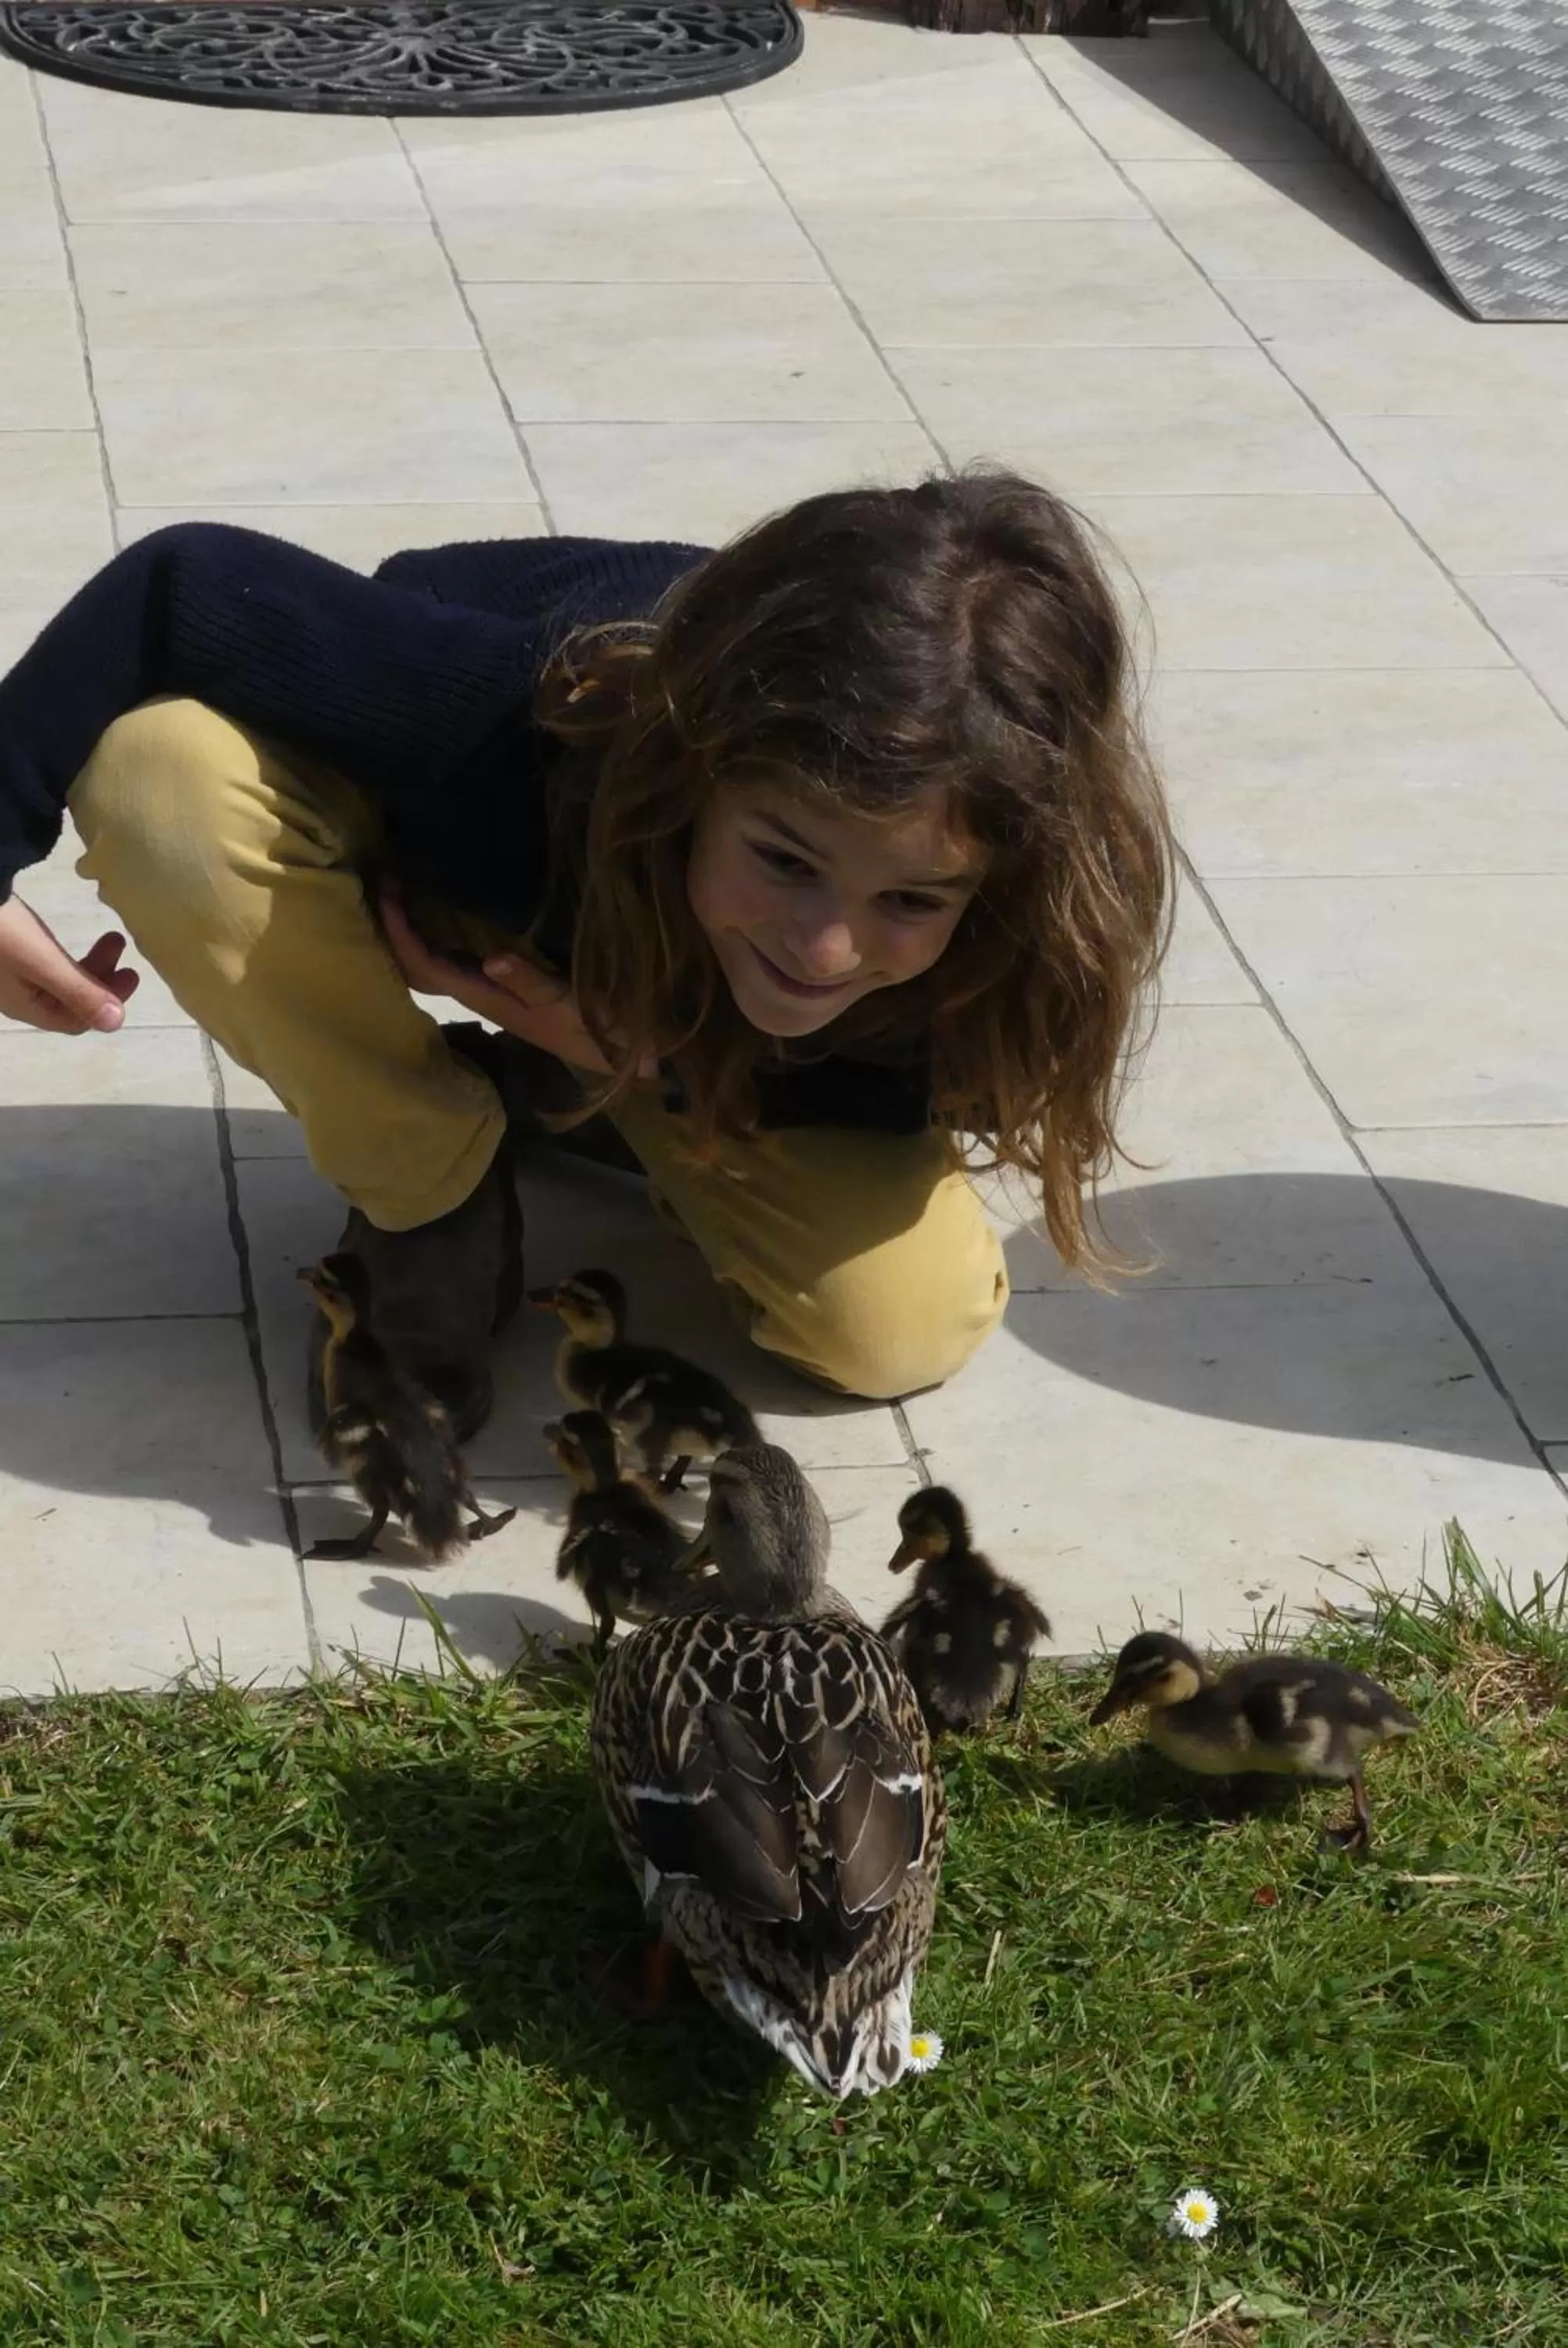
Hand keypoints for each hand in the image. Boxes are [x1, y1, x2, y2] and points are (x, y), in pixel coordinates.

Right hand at [0, 894, 138, 1034]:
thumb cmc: (0, 930)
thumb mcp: (43, 961)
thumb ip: (80, 991)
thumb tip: (117, 1023)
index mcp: (25, 1006)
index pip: (75, 1020)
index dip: (107, 1003)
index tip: (130, 974)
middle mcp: (17, 997)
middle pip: (69, 1000)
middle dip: (101, 978)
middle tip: (120, 946)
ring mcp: (9, 976)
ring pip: (59, 980)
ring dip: (88, 963)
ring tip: (110, 937)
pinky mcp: (5, 954)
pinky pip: (45, 966)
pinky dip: (68, 957)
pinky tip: (73, 940)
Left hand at [378, 888, 653, 1078]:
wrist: (628, 1051)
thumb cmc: (602, 1027)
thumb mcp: (572, 1004)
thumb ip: (532, 982)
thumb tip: (491, 958)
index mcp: (486, 997)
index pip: (426, 964)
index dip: (400, 931)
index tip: (387, 890)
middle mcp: (479, 995)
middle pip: (418, 967)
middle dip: (395, 928)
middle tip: (386, 881)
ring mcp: (491, 992)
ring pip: (433, 964)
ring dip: (413, 931)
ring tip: (403, 891)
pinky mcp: (506, 987)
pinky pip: (453, 961)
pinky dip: (436, 937)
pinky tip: (440, 915)